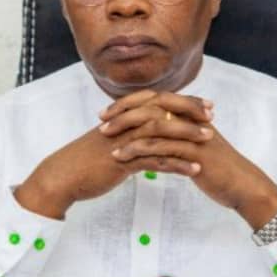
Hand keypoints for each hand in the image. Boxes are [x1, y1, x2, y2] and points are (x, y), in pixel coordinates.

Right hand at [14, 90, 212, 219]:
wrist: (64, 175)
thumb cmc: (87, 159)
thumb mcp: (110, 140)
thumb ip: (129, 132)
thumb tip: (148, 133)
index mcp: (124, 116)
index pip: (158, 101)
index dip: (183, 101)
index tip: (204, 104)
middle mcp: (126, 123)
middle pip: (163, 110)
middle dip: (190, 111)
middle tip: (212, 116)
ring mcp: (125, 141)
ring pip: (162, 133)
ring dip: (187, 135)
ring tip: (209, 139)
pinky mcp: (123, 160)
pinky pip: (155, 160)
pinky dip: (177, 164)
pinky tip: (194, 169)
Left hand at [101, 90, 276, 230]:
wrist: (242, 185)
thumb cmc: (217, 166)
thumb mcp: (196, 144)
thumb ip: (178, 133)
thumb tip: (155, 129)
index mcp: (189, 113)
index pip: (153, 99)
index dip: (129, 103)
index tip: (107, 112)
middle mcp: (190, 119)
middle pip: (151, 106)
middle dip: (123, 113)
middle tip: (102, 123)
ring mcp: (193, 134)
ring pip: (154, 126)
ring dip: (127, 133)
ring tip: (107, 142)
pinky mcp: (194, 152)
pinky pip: (162, 148)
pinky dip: (140, 151)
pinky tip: (123, 159)